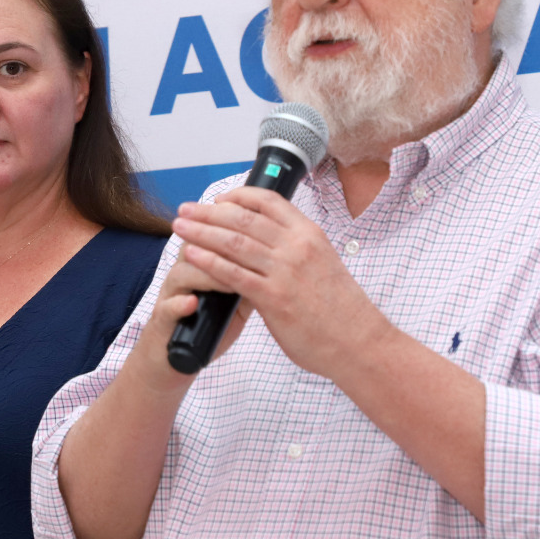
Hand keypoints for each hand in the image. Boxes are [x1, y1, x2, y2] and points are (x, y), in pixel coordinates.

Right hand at [134, 240, 256, 377]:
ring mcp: (170, 295)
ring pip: (182, 274)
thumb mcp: (233, 300)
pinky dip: (180, 304)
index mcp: (199, 264)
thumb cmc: (207, 323)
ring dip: (207, 276)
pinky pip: (168, 307)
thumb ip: (250, 280)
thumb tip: (279, 264)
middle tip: (250, 250)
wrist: (175, 356)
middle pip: (196, 246)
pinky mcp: (161, 318)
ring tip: (229, 284)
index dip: (234, 230)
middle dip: (222, 245)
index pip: (214, 236)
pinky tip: (193, 303)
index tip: (261, 230)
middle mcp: (182, 273)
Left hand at [170, 186, 391, 377]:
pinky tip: (191, 256)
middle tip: (185, 210)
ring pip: (233, 242)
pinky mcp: (274, 298)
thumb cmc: (342, 310)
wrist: (360, 342)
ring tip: (179, 228)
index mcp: (310, 234)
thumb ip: (296, 251)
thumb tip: (270, 245)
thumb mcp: (324, 264)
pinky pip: (233, 274)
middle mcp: (296, 246)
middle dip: (208, 212)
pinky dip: (208, 261)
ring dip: (201, 232)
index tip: (217, 199)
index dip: (237, 196)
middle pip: (243, 219)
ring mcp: (284, 271)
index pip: (268, 202)